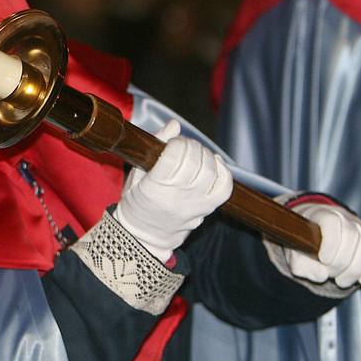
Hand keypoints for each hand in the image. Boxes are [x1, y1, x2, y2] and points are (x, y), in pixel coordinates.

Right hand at [113, 120, 232, 261]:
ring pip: (210, 171)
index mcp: (154, 188)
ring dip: (205, 155)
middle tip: (184, 145)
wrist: (146, 235)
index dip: (177, 143)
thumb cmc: (137, 201)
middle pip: (195, 161)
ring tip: (195, 153)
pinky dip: (222, 171)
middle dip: (191, 146)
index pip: (175, 157)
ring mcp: (195, 205)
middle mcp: (177, 197)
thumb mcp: (136, 174)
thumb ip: (155, 147)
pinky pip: (224, 187)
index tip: (172, 143)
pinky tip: (213, 163)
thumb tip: (174, 125)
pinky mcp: (207, 210)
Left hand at [281, 200, 360, 289]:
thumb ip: (301, 265)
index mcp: (321, 215)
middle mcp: (345, 217)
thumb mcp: (293, 255)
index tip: (324, 260)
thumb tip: (322, 275)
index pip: (332, 222)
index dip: (331, 243)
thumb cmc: (303, 244)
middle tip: (332, 277)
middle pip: (353, 236)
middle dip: (342, 263)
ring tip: (342, 281)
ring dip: (357, 270)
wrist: (316, 236)